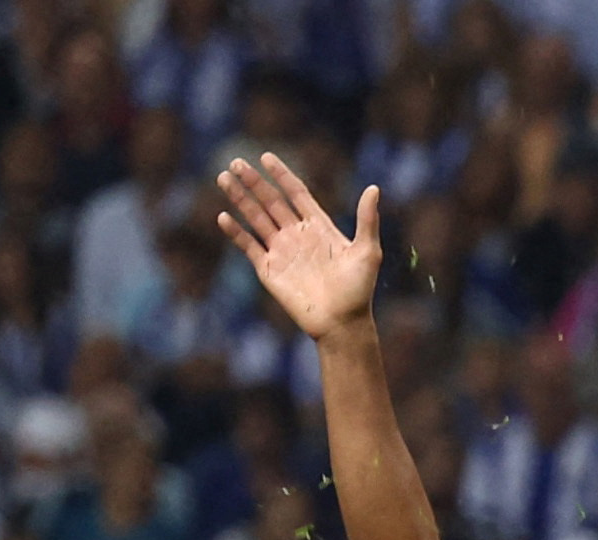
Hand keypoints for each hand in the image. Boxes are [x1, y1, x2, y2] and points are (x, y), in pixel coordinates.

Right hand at [216, 154, 381, 339]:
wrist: (342, 323)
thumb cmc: (359, 290)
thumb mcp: (368, 251)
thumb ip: (367, 219)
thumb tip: (374, 189)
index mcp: (318, 227)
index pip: (296, 193)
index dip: (281, 175)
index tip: (266, 157)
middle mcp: (297, 235)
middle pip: (271, 201)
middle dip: (254, 182)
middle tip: (236, 162)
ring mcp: (281, 251)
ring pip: (256, 218)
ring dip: (240, 198)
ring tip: (224, 178)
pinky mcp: (269, 269)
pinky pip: (248, 246)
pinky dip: (236, 232)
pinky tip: (224, 216)